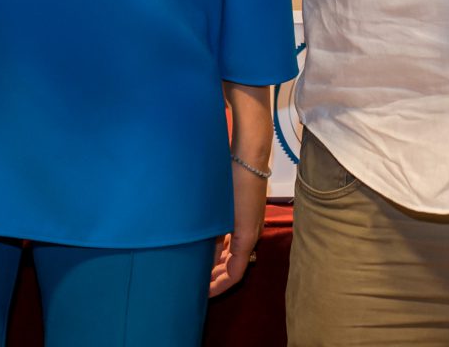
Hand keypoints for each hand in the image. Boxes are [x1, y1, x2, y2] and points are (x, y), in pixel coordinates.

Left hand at [209, 158, 268, 294]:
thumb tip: (204, 262)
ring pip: (234, 251)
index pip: (235, 274)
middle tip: (198, 284)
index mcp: (247, 238)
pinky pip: (234, 238)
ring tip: (200, 266)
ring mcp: (249, 221)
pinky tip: (207, 244)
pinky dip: (222, 247)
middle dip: (218, 277)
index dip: (219, 287)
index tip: (202, 294)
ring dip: (219, 262)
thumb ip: (212, 241)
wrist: (248, 155)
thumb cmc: (234, 184)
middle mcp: (251, 233)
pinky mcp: (245, 210)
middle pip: (235, 265)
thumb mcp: (220, 215)